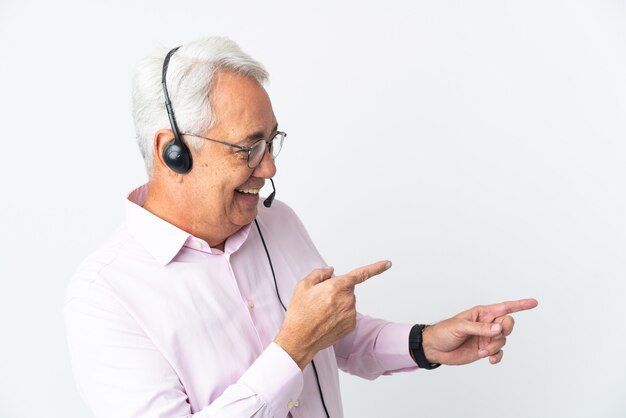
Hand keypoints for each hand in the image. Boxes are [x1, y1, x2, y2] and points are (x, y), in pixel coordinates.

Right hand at [275, 260, 391, 368]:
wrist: (299, 339)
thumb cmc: (300, 313)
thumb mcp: (303, 286)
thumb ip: (319, 274)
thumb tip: (330, 271)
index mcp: (336, 287)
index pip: (361, 274)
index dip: (376, 267)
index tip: (387, 263)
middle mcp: (347, 300)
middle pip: (347, 288)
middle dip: (337, 289)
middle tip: (320, 298)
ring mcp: (351, 314)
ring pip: (347, 301)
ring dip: (338, 303)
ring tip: (321, 311)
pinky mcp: (351, 325)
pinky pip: (348, 314)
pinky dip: (340, 314)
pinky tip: (327, 319)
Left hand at [421, 298, 537, 365]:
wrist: (435, 348)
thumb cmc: (444, 331)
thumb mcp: (460, 327)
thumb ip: (480, 328)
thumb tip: (498, 329)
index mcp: (482, 313)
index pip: (504, 307)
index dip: (520, 305)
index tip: (534, 303)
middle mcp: (487, 324)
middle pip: (508, 324)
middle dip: (505, 331)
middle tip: (494, 335)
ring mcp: (486, 337)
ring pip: (503, 340)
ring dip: (495, 346)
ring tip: (481, 350)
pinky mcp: (484, 350)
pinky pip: (498, 353)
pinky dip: (496, 357)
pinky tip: (488, 359)